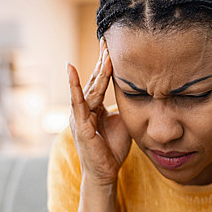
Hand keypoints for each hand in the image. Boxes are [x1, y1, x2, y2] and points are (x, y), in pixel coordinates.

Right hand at [67, 39, 131, 185]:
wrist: (104, 173)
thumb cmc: (112, 149)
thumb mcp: (122, 122)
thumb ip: (125, 106)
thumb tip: (141, 92)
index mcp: (93, 107)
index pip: (100, 81)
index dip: (107, 63)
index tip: (113, 45)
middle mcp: (83, 108)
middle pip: (94, 79)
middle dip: (103, 59)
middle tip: (109, 38)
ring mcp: (79, 115)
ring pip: (90, 87)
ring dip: (98, 68)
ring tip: (104, 49)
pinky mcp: (80, 124)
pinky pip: (77, 101)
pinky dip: (74, 85)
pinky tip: (71, 69)